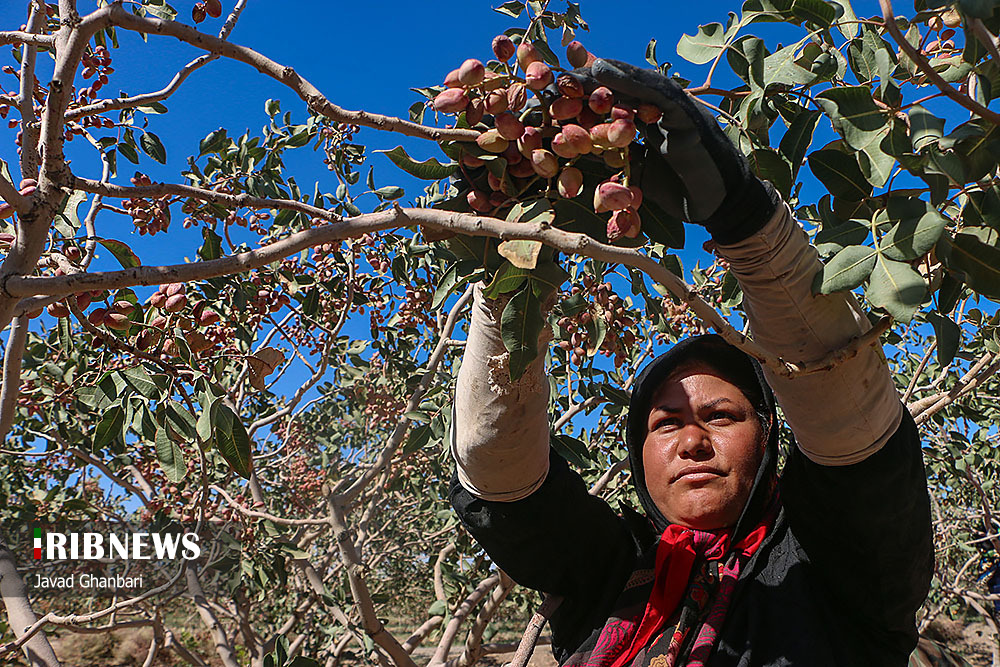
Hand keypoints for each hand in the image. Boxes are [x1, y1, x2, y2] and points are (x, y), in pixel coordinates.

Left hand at [584, 58, 779, 243]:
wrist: (722, 205)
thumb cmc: (685, 193)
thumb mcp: (643, 177)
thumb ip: (622, 164)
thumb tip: (591, 162)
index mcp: (655, 124)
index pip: (622, 102)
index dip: (596, 93)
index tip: (565, 89)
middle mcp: (666, 113)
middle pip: (630, 89)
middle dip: (599, 79)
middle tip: (568, 72)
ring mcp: (680, 112)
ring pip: (645, 86)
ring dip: (616, 74)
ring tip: (589, 67)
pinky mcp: (690, 118)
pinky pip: (661, 96)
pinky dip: (635, 83)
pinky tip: (609, 74)